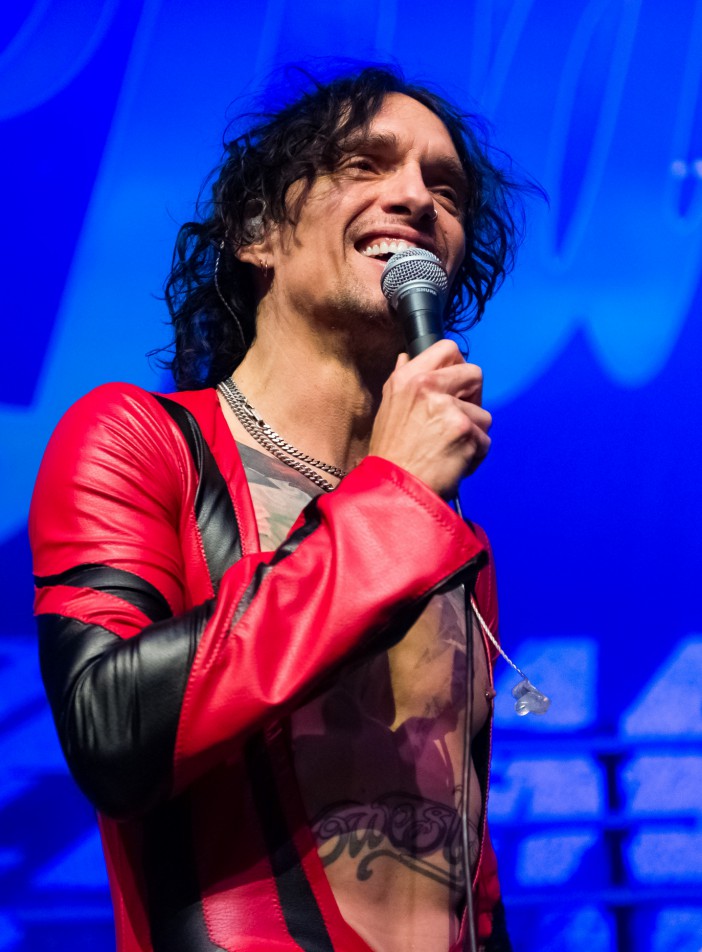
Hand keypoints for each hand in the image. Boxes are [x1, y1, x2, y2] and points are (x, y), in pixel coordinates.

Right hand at [368, 340, 491, 497]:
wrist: (394, 488)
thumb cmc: (391, 453)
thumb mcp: (388, 407)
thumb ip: (403, 379)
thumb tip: (408, 357)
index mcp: (407, 378)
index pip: (447, 348)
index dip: (457, 366)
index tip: (456, 384)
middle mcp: (427, 387)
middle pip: (475, 375)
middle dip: (472, 399)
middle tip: (457, 419)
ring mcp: (448, 409)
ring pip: (484, 413)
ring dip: (473, 433)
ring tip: (450, 448)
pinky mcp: (466, 432)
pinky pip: (485, 440)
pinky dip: (475, 455)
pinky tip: (454, 462)